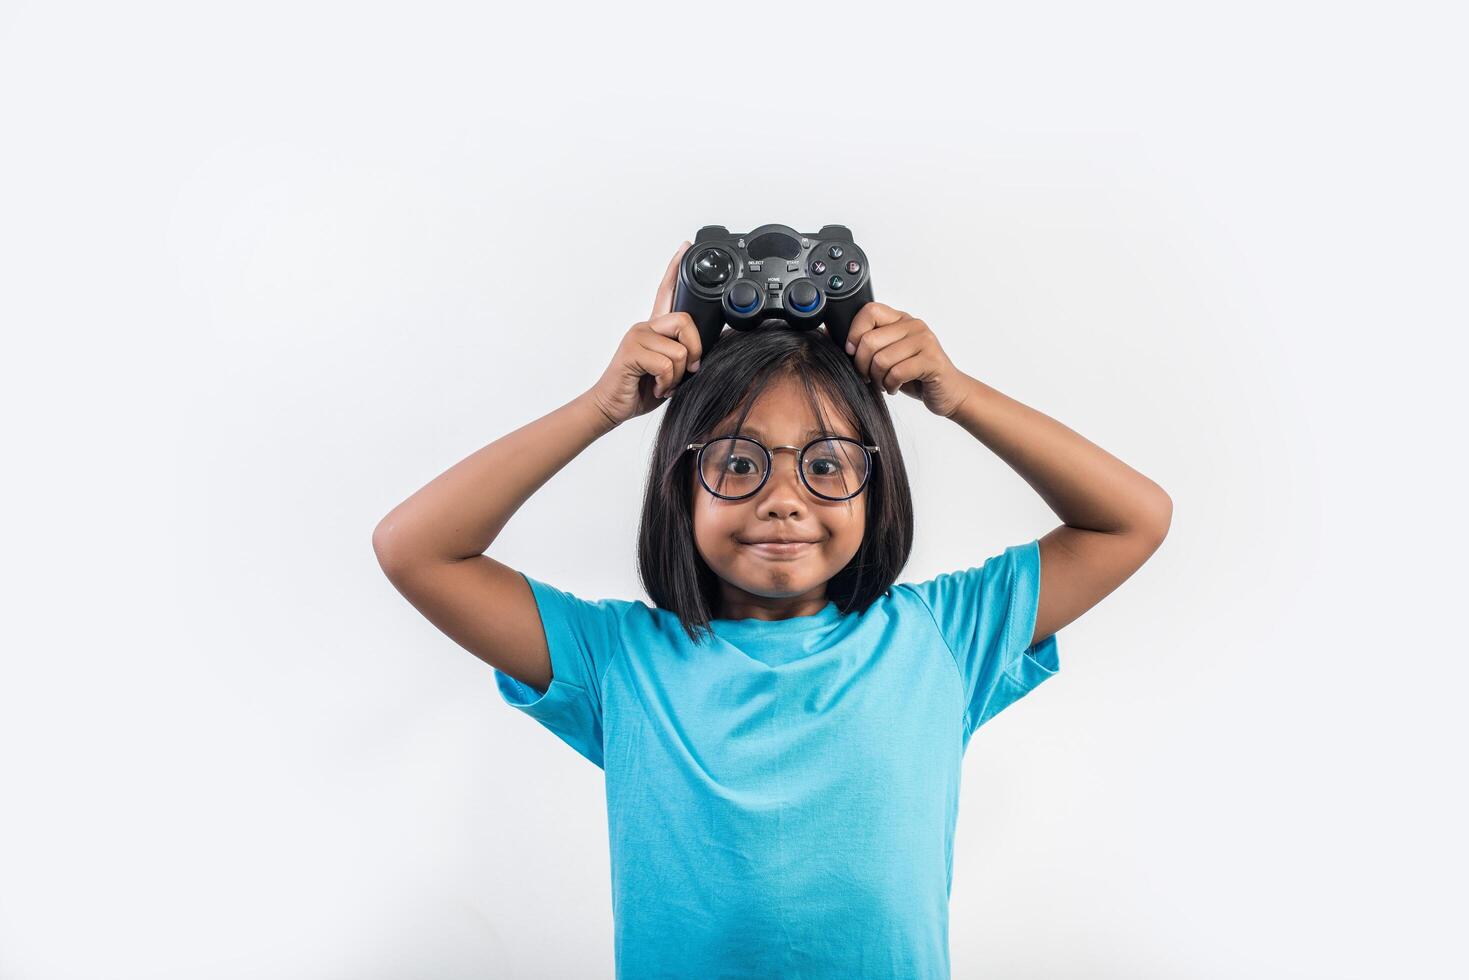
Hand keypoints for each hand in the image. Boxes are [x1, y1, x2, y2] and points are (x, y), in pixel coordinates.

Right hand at [585, 241, 704, 427]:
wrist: (612, 407)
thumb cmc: (641, 389)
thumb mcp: (672, 370)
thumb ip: (686, 354)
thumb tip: (711, 347)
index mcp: (655, 328)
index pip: (666, 291)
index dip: (675, 268)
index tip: (685, 247)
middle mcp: (645, 327)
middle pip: (685, 320)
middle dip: (694, 350)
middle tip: (687, 370)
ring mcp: (637, 336)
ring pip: (679, 350)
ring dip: (678, 375)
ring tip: (663, 383)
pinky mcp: (631, 351)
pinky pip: (666, 364)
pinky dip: (667, 383)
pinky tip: (655, 387)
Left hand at [844, 302, 970, 417]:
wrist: (949, 392)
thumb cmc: (914, 375)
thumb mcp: (887, 355)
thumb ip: (866, 343)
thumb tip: (828, 334)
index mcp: (901, 319)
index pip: (869, 311)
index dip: (854, 333)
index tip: (853, 352)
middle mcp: (914, 325)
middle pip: (870, 340)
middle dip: (862, 365)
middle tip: (869, 376)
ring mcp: (925, 341)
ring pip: (881, 359)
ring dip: (877, 379)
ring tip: (885, 383)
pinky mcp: (932, 360)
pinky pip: (897, 372)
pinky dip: (891, 385)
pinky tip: (895, 387)